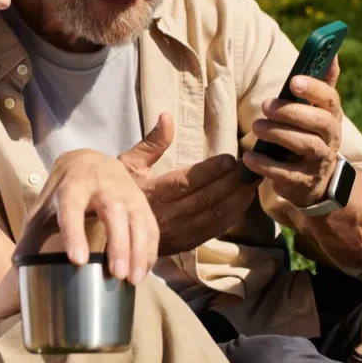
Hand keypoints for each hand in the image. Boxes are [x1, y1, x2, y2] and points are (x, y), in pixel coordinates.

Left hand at [22, 149, 159, 284]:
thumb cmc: (63, 191)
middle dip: (117, 244)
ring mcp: (126, 192)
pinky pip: (151, 226)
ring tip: (133, 280)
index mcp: (71, 187)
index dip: (74, 234)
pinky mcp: (142, 201)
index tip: (77, 261)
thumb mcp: (44, 206)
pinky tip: (143, 272)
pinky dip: (149, 250)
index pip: (72, 209)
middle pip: (113, 212)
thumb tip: (17, 266)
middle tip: (115, 275)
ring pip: (138, 219)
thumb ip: (31, 234)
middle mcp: (102, 186)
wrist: (89, 161)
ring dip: (139, 250)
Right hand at [119, 113, 255, 255]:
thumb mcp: (128, 163)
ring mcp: (175, 233)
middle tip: (252, 167)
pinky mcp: (183, 245)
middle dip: (232, 183)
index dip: (210, 171)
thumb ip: (151, 143)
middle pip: (205, 199)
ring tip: (252, 182)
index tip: (231, 159)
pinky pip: (212, 231)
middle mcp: (164, 216)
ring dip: (236, 199)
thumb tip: (167, 117)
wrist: (108, 228)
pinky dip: (230, 216)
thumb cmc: (119, 190)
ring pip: (213, 216)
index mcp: (150, 193)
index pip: (185, 182)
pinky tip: (242, 202)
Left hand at [242, 56, 342, 207]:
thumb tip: (330, 51)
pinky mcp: (303, 182)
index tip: (294, 80)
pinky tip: (248, 157)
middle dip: (292, 112)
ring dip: (278, 134)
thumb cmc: (309, 133)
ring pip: (304, 146)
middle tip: (265, 105)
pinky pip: (286, 173)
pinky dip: (266, 165)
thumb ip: (320, 83)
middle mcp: (330, 138)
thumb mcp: (316, 110)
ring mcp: (319, 161)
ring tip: (256, 127)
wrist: (316, 179)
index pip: (329, 99)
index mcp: (331, 116)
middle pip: (318, 123)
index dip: (313, 88)